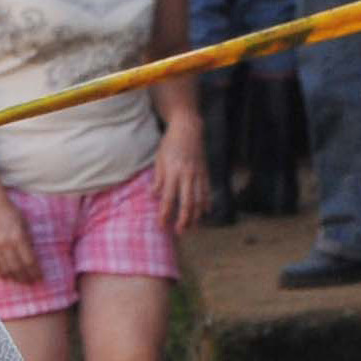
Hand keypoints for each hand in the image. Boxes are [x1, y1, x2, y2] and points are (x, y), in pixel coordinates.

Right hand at [0, 189, 42, 285]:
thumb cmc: (9, 210)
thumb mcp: (24, 223)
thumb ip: (27, 240)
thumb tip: (31, 257)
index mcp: (18, 237)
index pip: (29, 261)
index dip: (35, 271)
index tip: (40, 277)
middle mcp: (5, 245)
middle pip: (17, 268)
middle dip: (25, 277)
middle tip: (31, 283)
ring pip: (5, 269)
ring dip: (14, 278)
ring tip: (20, 281)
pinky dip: (1, 273)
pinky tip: (6, 276)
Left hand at [152, 117, 208, 233]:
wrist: (189, 129)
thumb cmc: (170, 144)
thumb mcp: (159, 160)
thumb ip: (158, 179)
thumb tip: (154, 196)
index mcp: (173, 173)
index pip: (168, 199)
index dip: (165, 214)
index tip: (162, 225)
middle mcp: (187, 175)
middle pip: (187, 203)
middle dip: (184, 220)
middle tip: (180, 232)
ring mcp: (199, 174)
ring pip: (200, 199)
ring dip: (196, 215)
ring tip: (192, 227)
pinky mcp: (206, 172)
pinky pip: (207, 191)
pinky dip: (206, 203)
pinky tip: (205, 212)